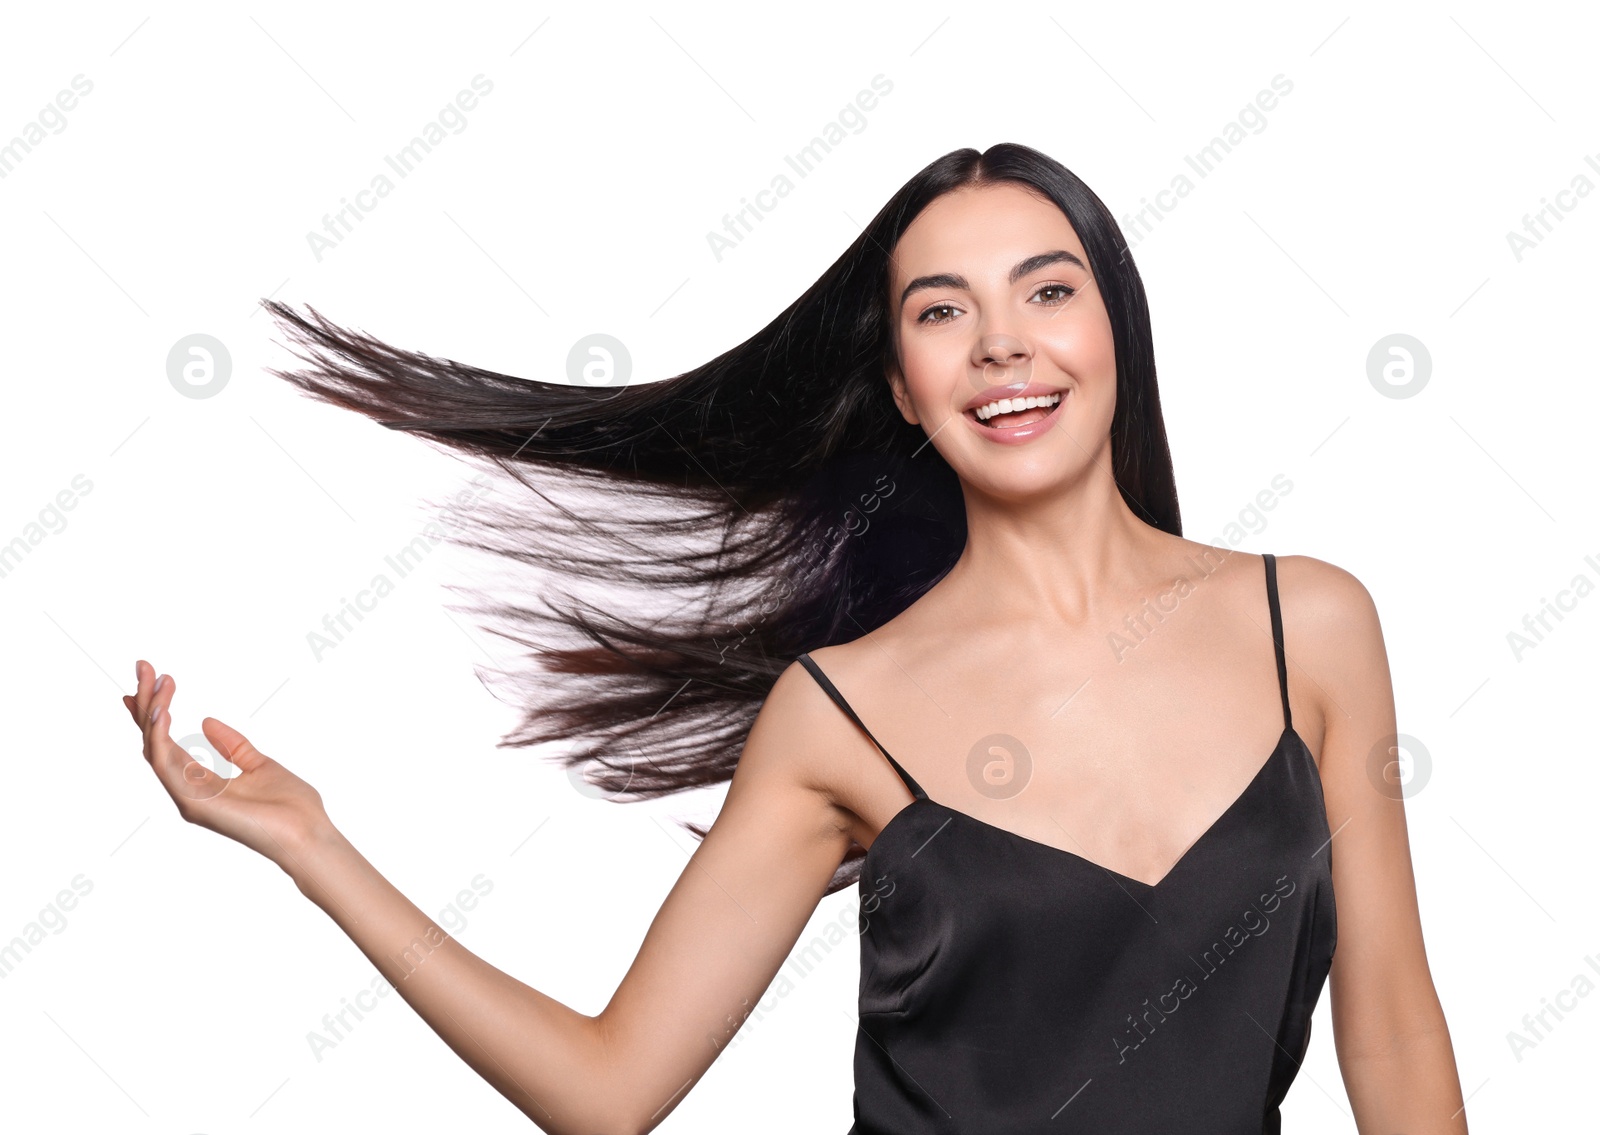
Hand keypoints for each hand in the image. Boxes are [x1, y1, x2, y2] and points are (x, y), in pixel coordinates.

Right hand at [125, 659, 332, 872]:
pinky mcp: (193, 803)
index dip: (153, 713)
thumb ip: (232, 745)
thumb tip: (207, 720)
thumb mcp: (259, 764)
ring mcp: (187, 798)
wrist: (308, 834)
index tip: (146, 681)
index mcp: (201, 783)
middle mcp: (187, 791)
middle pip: (153, 741)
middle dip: (145, 703)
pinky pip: (165, 764)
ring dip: (151, 711)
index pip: (166, 743)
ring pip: (153, 748)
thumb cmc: (290, 807)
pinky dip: (160, 735)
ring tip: (156, 679)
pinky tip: (163, 709)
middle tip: (143, 665)